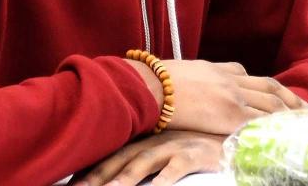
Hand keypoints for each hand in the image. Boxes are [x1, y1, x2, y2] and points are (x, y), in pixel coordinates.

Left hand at [73, 130, 222, 185]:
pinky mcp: (194, 153)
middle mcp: (155, 141)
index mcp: (145, 139)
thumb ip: (148, 156)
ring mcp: (173, 146)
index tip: (70, 185)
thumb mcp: (171, 145)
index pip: (110, 155)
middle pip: (118, 162)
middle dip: (95, 178)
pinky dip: (162, 181)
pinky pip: (175, 169)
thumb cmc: (201, 140)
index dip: (89, 170)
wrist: (236, 128)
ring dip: (122, 181)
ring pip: (140, 165)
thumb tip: (122, 173)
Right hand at [124, 59, 307, 135]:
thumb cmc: (152, 82)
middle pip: (268, 87)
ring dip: (289, 111)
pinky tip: (284, 132)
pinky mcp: (230, 115)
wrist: (149, 86)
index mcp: (216, 69)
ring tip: (303, 120)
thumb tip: (182, 89)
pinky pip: (259, 121)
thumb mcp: (177, 74)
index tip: (276, 93)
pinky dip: (274, 126)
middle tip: (305, 107)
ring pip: (270, 103)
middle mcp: (230, 80)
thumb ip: (190, 81)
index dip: (264, 86)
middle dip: (288, 97)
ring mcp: (233, 96)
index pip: (247, 75)